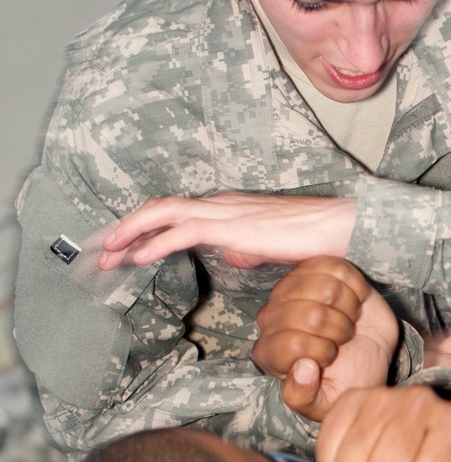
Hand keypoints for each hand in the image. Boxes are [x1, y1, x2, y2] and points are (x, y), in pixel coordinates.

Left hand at [97, 193, 356, 269]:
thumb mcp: (267, 244)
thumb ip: (245, 247)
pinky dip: (155, 244)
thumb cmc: (311, 237)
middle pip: (159, 208)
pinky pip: (183, 232)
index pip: (173, 210)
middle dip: (126, 229)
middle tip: (103, 252)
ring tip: (109, 254)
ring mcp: (224, 212)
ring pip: (163, 214)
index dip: (143, 226)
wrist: (336, 227)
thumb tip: (232, 254)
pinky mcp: (231, 227)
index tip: (121, 246)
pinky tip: (139, 257)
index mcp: (226, 207)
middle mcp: (219, 203)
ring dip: (131, 234)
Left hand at [254, 258, 398, 421]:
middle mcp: (273, 317)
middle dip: (338, 332)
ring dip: (347, 308)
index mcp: (269, 353)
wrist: (372, 355)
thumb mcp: (325, 404)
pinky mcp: (316, 268)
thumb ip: (303, 397)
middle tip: (343, 339)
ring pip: (324, 287)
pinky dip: (354, 286)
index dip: (321, 352)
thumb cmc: (347, 379)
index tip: (330, 359)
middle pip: (310, 314)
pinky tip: (354, 300)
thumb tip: (303, 369)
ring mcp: (293, 288)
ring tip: (348, 319)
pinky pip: (336, 267)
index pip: (292, 343)